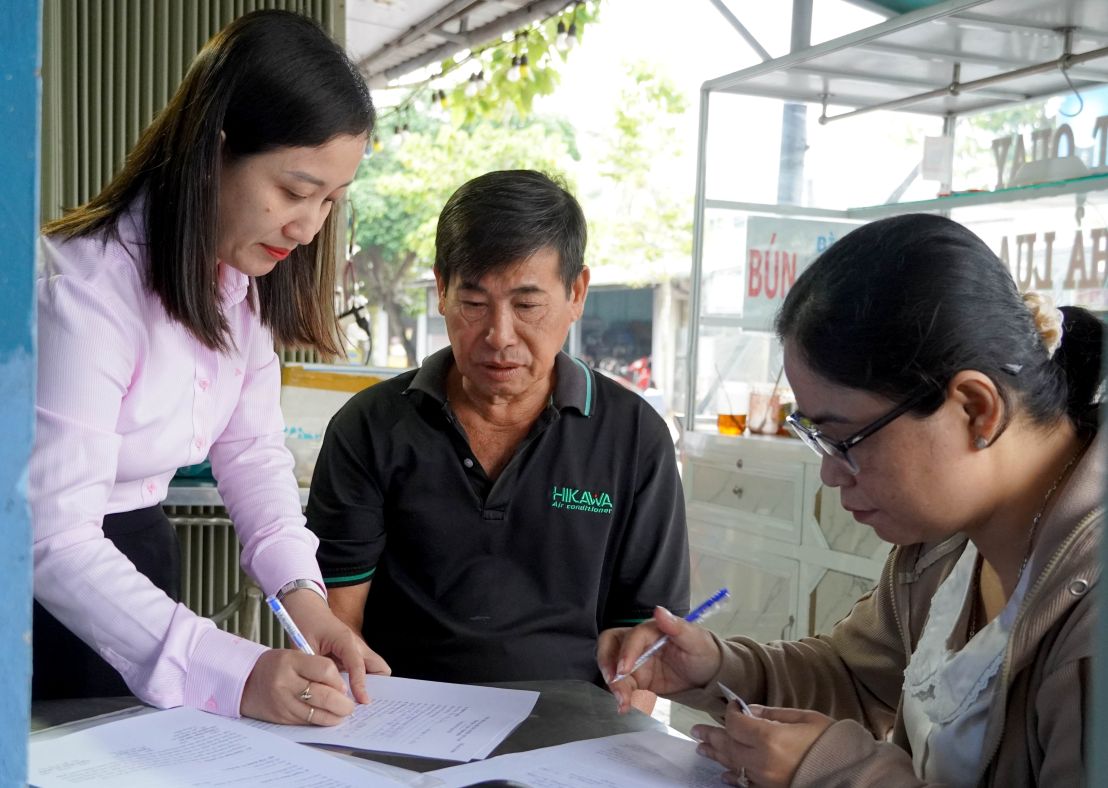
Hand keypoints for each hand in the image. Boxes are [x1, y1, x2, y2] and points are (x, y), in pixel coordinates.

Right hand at [239, 649, 354, 724]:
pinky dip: (321, 721)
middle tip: (350, 705)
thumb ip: (316, 667)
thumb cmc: (276, 666)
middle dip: (343, 703)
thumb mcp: (293, 656)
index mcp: (290, 660)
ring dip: (335, 716)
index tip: (344, 685)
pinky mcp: (281, 717)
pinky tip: (328, 718)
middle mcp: (285, 682)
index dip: (339, 680)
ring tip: (343, 713)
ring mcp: (282, 702)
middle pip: (324, 695)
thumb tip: (343, 687)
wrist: (244, 682)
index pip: (326, 669)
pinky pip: (306, 722)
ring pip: (317, 713)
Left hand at [281, 588, 390, 703]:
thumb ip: (314, 669)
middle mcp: (357, 645)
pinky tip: (349, 694)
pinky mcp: (353, 655)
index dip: (360, 685)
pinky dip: (361, 683)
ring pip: (375, 670)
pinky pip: (364, 671)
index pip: (358, 665)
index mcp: (346, 640)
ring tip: (356, 701)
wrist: (307, 609)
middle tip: (363, 702)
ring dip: (370, 685)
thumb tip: (323, 692)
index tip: (362, 702)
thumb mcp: (305, 648)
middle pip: (380, 667)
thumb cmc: (306, 624)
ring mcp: (357, 650)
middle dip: (377, 685)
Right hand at [598, 606, 720, 713]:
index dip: (625, 652)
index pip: (631, 637)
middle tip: (613, 683)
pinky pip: (624, 687)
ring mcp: (636, 663)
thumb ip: (677, 626)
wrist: (709, 676)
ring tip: (623, 703)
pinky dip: (623, 697)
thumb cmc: (703, 652)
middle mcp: (638, 644)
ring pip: (615, 670)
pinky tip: (626, 707)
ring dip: (615, 686)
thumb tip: (659, 611)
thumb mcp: (695, 640)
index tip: (624, 670)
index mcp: (651, 630)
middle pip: (610, 646)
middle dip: (607, 664)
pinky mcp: (638, 680)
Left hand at [692, 705, 834, 787]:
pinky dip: (731, 776)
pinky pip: (744, 782)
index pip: (736, 723)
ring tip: (702, 747)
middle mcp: (761, 760)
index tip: (732, 705)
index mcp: (769, 738)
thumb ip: (774, 713)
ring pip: (731, 764)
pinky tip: (722, 773)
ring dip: (716, 754)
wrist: (849, 774)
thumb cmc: (830, 743)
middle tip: (696, 730)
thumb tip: (751, 709)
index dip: (731, 712)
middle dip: (712, 735)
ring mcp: (763, 778)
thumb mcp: (804, 718)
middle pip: (728, 744)